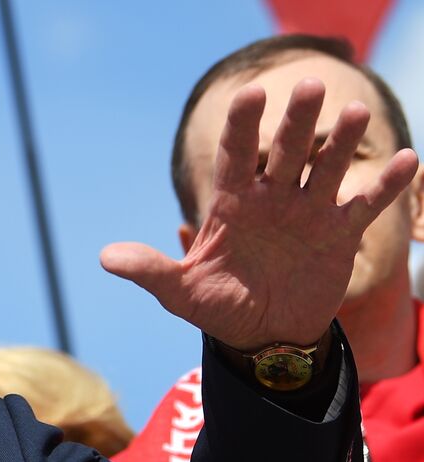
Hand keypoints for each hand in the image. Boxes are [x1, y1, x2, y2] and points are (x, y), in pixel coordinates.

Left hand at [101, 79, 418, 350]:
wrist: (262, 336)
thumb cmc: (219, 308)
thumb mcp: (181, 293)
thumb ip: (150, 270)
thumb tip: (106, 258)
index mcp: (233, 205)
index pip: (237, 157)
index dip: (243, 128)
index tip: (250, 97)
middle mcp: (272, 199)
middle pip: (287, 152)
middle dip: (297, 123)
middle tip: (308, 88)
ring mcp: (307, 212)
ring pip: (326, 168)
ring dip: (341, 142)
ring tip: (354, 114)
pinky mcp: (338, 233)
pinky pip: (364, 204)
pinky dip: (384, 185)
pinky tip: (408, 160)